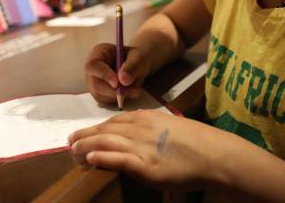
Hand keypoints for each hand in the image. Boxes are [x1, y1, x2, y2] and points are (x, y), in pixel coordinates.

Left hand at [68, 111, 229, 189]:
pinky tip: (90, 157)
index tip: (86, 133)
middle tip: (71, 141)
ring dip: (87, 145)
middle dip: (85, 135)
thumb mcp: (170, 127)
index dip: (97, 127)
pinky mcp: (146, 166)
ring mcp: (143, 147)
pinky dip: (103, 156)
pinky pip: (119, 159)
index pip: (115, 121)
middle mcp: (142, 129)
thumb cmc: (196, 142)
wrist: (213, 155)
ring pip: (107, 142)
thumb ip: (150, 128)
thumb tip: (134, 130)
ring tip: (73, 150)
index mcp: (147, 118)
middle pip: (106, 129)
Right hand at [84, 43, 150, 104]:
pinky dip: (120, 100)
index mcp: (98, 53)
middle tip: (135, 91)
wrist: (136, 66)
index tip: (117, 83)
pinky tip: (129, 92)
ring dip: (120, 96)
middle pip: (96, 85)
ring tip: (135, 88)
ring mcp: (93, 83)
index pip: (92, 65)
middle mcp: (92, 70)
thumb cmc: (135, 58)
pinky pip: (107, 102)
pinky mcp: (99, 95)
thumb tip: (124, 80)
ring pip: (102, 96)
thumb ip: (132, 66)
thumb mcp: (138, 58)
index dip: (103, 75)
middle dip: (115, 91)